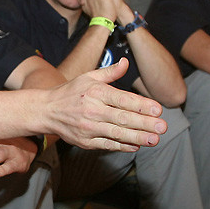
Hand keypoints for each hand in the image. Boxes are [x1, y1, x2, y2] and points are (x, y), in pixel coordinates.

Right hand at [45, 58, 164, 151]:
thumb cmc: (71, 92)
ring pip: (116, 133)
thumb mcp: (89, 77)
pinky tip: (136, 146)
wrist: (46, 110)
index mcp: (96, 92)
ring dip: (137, 137)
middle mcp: (92, 110)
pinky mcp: (85, 141)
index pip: (122, 99)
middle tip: (163, 127)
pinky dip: (122, 146)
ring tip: (154, 139)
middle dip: (145, 124)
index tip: (158, 109)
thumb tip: (126, 62)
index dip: (141, 105)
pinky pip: (106, 144)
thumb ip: (110, 72)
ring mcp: (88, 127)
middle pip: (122, 118)